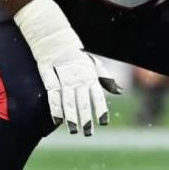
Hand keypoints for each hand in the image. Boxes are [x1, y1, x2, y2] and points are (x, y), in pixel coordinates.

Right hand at [14, 0, 121, 136]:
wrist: (54, 36)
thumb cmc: (76, 53)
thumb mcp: (93, 64)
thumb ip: (105, 79)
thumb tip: (120, 91)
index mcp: (89, 74)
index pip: (97, 94)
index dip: (100, 108)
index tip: (104, 122)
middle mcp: (77, 77)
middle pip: (82, 101)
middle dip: (85, 118)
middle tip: (88, 133)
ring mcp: (62, 77)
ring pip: (68, 101)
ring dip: (71, 117)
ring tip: (74, 131)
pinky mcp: (48, 77)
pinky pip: (52, 96)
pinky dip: (54, 108)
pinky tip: (57, 121)